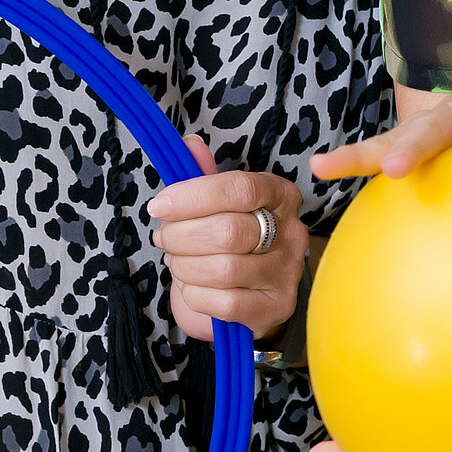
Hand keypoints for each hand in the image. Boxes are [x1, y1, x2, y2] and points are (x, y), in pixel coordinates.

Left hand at [148, 136, 305, 341]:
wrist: (248, 297)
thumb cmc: (229, 244)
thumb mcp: (217, 206)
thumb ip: (203, 176)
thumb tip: (189, 144)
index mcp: (280, 196)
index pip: (240, 189)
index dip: (193, 196)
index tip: (160, 205)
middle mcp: (291, 232)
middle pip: (228, 231)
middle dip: (181, 236)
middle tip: (165, 238)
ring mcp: (287, 272)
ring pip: (224, 268)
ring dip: (185, 266)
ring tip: (178, 262)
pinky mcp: (275, 307)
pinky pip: (225, 302)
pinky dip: (196, 295)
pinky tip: (193, 287)